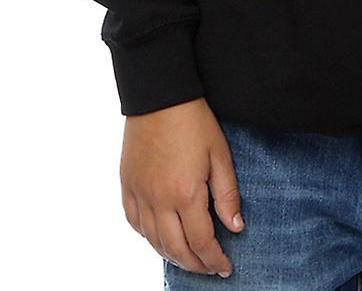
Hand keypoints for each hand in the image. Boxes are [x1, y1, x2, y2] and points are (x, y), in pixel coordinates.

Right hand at [120, 97, 243, 276]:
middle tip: (210, 267)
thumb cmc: (194, 120)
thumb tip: (235, 227)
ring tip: (189, 258)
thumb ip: (227, 194)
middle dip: (196, 264)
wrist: (160, 94)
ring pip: (153, 241)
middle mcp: (158, 200)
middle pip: (176, 249)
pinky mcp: (127, 184)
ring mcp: (139, 193)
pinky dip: (148, 237)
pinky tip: (161, 237)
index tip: (225, 266)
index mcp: (185, 194)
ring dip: (172, 255)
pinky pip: (134, 223)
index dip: (215, 259)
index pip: (201, 242)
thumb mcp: (220, 154)